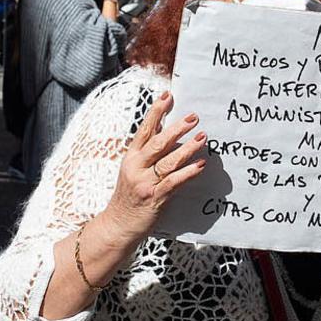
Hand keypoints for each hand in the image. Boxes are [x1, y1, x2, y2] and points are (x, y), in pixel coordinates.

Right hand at [97, 92, 206, 242]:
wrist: (118, 224)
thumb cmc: (129, 196)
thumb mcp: (132, 170)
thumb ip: (147, 153)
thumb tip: (166, 133)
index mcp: (131, 157)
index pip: (144, 130)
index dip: (156, 112)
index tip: (168, 96)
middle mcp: (136, 167)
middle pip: (157, 142)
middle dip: (176, 129)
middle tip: (193, 117)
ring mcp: (144, 183)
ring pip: (168, 161)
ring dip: (187, 149)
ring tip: (202, 138)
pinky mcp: (154, 198)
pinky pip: (173, 182)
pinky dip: (187, 173)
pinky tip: (200, 166)